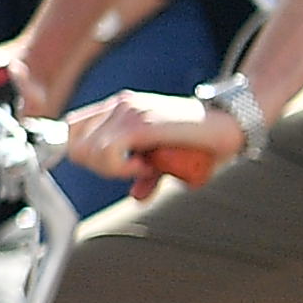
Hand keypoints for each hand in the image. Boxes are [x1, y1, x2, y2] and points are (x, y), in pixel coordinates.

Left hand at [60, 87, 247, 194]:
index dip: (85, 154)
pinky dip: (121, 168)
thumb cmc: (201, 141)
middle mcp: (119, 105)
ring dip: (111, 168)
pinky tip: (145, 168)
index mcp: (118, 107)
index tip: (116, 167)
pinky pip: (108, 151)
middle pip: (75, 143)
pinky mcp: (141, 123)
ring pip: (88, 150)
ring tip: (143, 168)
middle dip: (97, 166)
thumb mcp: (167, 159)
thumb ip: (148, 175)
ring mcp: (128, 111)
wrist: (229, 124)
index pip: (72, 128)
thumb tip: (136, 197)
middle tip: (131, 170)